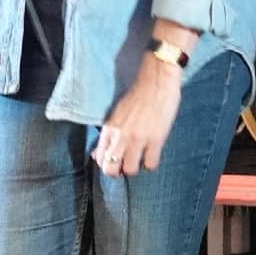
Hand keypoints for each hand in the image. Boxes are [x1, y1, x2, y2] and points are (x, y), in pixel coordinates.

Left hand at [92, 55, 183, 177]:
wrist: (157, 81)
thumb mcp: (117, 115)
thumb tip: (98, 154)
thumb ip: (108, 135)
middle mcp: (120, 137)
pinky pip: (150, 164)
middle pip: (111, 169)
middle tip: (126, 167)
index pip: (100, 159)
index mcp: (109, 129)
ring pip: (130, 170)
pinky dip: (151, 164)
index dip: (107, 165)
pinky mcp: (156, 139)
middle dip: (118, 172)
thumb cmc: (138, 96)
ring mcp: (138, 139)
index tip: (116, 163)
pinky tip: (153, 156)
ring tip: (141, 160)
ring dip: (135, 168)